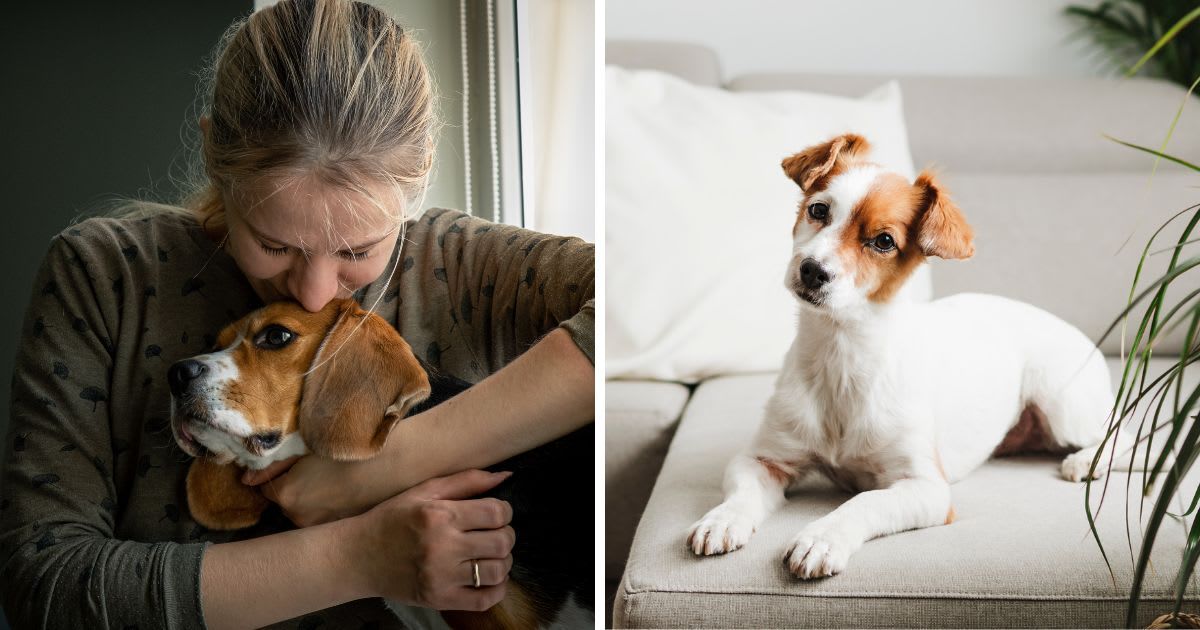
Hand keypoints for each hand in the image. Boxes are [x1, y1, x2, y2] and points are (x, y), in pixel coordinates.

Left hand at [243, 455, 378, 526]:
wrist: (391, 463)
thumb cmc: (347, 449)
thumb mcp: (305, 447)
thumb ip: (273, 464)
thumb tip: (246, 480)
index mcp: (286, 494)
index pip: (268, 488)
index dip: (281, 474)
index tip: (298, 463)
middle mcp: (298, 517)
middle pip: (285, 502)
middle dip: (294, 490)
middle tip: (316, 472)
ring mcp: (319, 526)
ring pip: (304, 512)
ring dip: (310, 501)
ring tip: (333, 482)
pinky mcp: (337, 529)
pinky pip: (323, 519)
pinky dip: (328, 508)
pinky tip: (343, 493)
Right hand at [350, 469, 515, 610]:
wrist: (358, 557)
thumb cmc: (393, 519)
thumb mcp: (426, 491)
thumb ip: (467, 481)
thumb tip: (506, 476)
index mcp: (440, 516)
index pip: (496, 513)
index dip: (505, 511)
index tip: (496, 513)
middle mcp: (442, 547)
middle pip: (502, 543)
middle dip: (506, 535)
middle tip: (495, 533)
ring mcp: (441, 577)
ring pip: (497, 571)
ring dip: (503, 561)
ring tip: (489, 555)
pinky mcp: (439, 599)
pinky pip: (484, 600)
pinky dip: (497, 589)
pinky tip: (488, 577)